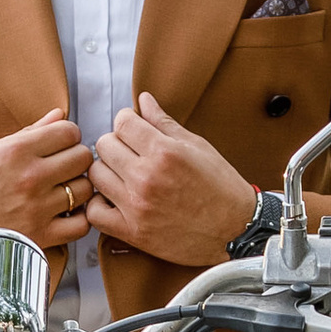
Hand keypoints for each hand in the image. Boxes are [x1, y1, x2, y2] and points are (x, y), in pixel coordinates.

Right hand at [0, 111, 94, 280]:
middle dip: (75, 159)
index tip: (58, 145)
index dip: (67, 136)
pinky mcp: (40, 235)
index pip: (70, 132)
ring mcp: (37, 207)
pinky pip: (81, 224)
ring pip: (86, 189)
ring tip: (62, 190)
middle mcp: (30, 177)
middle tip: (62, 167)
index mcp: (17, 150)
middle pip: (83, 158)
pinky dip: (78, 218)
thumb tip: (60, 115)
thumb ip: (31, 132)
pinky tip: (65, 213)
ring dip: (78, 188)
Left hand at [87, 91, 257, 272]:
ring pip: (95, 175)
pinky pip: (94, 213)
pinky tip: (114, 199)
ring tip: (123, 175)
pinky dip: (98, 204)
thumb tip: (143, 99)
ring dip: (107, 171)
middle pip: (104, 145)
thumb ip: (165, 123)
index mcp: (165, 152)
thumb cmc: (221, 187)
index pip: (122, 122)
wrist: (236, 230)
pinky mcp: (133, 232)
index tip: (135, 129)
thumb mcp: (198, 147)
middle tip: (130, 152)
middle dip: (116, 143)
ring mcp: (137, 206)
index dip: (127, 121)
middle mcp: (147, 177)